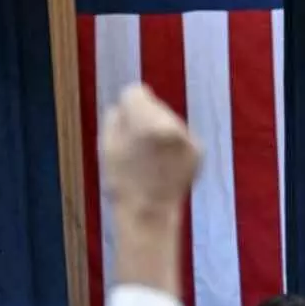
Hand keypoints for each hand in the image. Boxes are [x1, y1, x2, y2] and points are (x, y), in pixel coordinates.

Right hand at [99, 85, 199, 294]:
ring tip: (151, 159)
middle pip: (154, 105)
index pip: (135, 92)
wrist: (149, 214)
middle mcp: (172, 124)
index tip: (124, 125)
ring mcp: (188, 137)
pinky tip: (165, 166)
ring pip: (169, 120)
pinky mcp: (198, 150)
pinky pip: (182, 137)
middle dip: (145, 119)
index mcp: (146, 121)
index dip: (127, 108)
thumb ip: (115, 116)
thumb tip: (126, 103)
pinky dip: (174, 147)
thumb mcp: (106, 146)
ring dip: (161, 132)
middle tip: (137, 147)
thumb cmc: (122, 181)